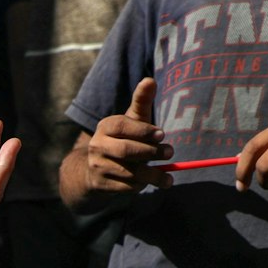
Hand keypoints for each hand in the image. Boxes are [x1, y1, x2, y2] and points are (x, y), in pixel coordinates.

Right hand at [69, 78, 172, 201]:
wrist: (96, 169)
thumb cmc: (123, 139)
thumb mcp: (132, 120)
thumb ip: (141, 101)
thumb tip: (150, 80)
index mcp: (106, 126)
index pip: (123, 126)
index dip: (144, 131)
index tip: (162, 134)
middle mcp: (97, 145)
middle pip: (126, 150)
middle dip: (151, 152)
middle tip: (170, 153)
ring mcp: (97, 166)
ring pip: (129, 172)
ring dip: (152, 175)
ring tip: (168, 177)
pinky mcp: (100, 184)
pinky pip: (126, 187)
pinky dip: (140, 186)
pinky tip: (148, 183)